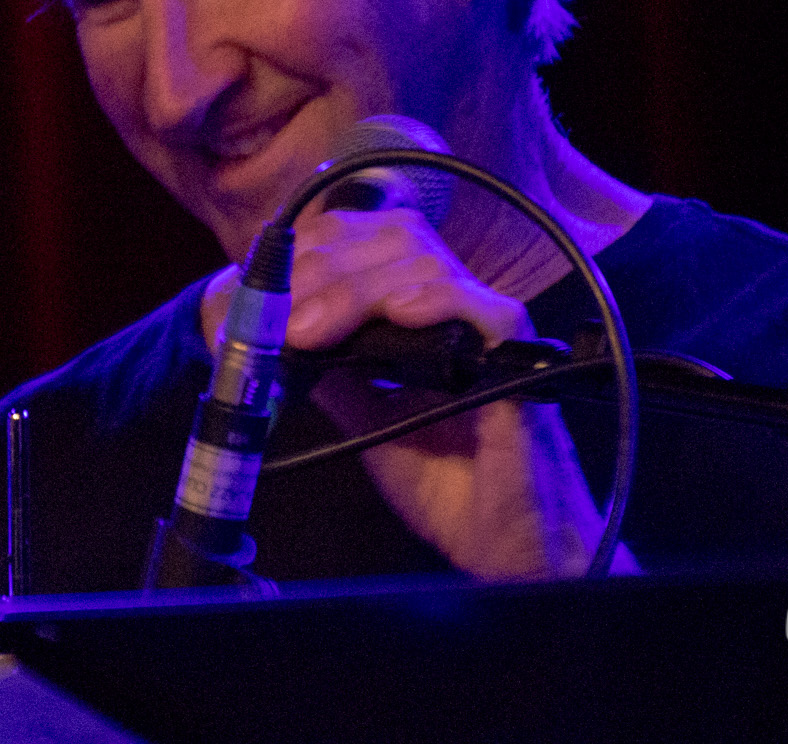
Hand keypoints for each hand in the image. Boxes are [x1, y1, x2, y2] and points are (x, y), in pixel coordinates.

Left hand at [283, 202, 621, 578]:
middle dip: (324, 266)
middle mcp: (459, 311)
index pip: (371, 238)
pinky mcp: (522, 367)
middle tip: (278, 315)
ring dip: (356, 289)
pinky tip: (399, 311)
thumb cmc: (446, 485)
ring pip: (427, 265)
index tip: (264, 286)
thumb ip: (332, 371)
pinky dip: (440, 300)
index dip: (316, 248)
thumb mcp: (366, 418)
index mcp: (424, 313)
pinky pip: (489, 311)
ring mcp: (490, 336)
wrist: (504, 548)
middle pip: (393, 239)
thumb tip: (271, 333)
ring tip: (310, 329)